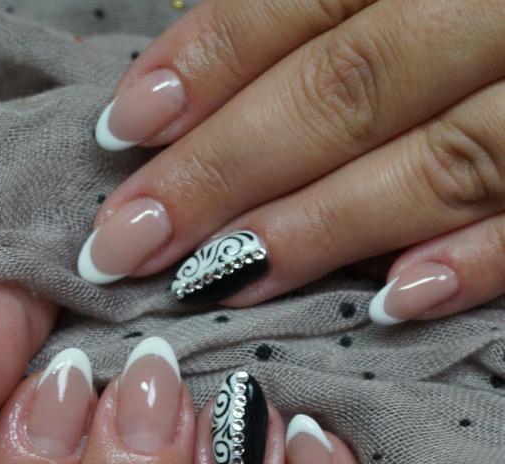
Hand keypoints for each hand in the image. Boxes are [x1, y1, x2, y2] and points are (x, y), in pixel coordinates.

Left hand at [79, 0, 504, 323]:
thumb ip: (334, 5)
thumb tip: (208, 59)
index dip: (209, 60)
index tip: (125, 131)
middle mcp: (503, 3)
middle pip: (350, 85)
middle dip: (230, 169)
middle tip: (129, 242)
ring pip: (439, 158)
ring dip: (325, 228)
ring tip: (220, 280)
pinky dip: (481, 259)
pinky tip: (396, 304)